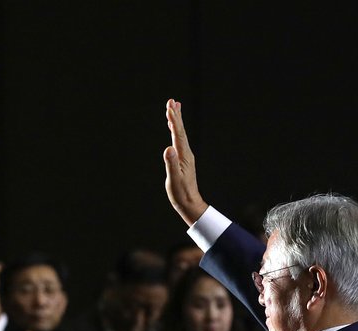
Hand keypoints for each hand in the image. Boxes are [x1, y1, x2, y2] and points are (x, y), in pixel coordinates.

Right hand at [164, 99, 208, 226]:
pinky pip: (179, 141)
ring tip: (174, 108)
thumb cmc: (181, 193)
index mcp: (183, 155)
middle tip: (172, 101)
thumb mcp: (174, 179)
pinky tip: (172, 129)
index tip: (170, 107)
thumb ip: (171, 163)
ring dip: (176, 121)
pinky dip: (175, 132)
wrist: (190, 203)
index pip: (178, 134)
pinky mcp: (183, 160)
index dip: (174, 120)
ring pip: (180, 134)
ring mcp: (185, 156)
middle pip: (181, 130)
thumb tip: (168, 149)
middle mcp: (186, 153)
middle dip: (176, 115)